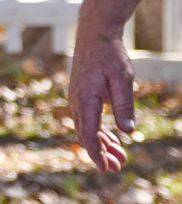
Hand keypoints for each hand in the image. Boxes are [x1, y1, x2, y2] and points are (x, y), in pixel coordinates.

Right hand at [68, 27, 135, 171]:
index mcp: (85, 99)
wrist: (94, 34)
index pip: (88, 134)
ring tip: (120, 157)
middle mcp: (76, 101)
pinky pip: (87, 118)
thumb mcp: (123, 81)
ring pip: (86, 128)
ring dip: (102, 143)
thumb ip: (124, 107)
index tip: (106, 169)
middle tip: (117, 168)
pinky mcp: (81, 94)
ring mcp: (76, 97)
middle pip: (86, 134)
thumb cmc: (110, 56)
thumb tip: (127, 132)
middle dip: (101, 153)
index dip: (97, 153)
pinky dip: (98, 131)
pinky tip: (111, 138)